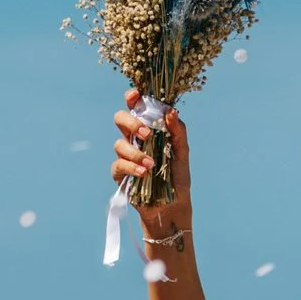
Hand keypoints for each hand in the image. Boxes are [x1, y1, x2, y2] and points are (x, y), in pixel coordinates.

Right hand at [112, 89, 191, 232]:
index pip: (136, 108)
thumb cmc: (178, 176)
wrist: (172, 204)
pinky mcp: (120, 174)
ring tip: (151, 165)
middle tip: (147, 134)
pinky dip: (131, 167)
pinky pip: (118, 165)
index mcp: (148, 129)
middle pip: (120, 119)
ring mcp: (125, 156)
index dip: (132, 98)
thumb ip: (178, 131)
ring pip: (119, 143)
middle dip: (132, 123)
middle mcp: (134, 139)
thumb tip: (171, 111)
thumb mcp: (182, 152)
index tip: (135, 95)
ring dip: (136, 153)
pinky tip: (143, 173)